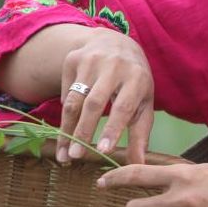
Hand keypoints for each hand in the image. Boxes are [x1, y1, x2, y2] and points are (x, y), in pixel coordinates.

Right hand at [58, 28, 154, 165]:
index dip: (112, 129)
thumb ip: (141, 134)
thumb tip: (138, 164)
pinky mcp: (72, 60)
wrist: (115, 42)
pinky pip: (65, 92)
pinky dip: (64, 115)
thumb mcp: (144, 103)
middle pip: (94, 103)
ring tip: (63, 154)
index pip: (123, 106)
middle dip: (84, 131)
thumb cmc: (134, 81)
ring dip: (66, 129)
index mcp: (136, 78)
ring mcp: (90, 61)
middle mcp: (113, 67)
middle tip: (76, 156)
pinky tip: (64, 133)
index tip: (103, 151)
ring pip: (74, 99)